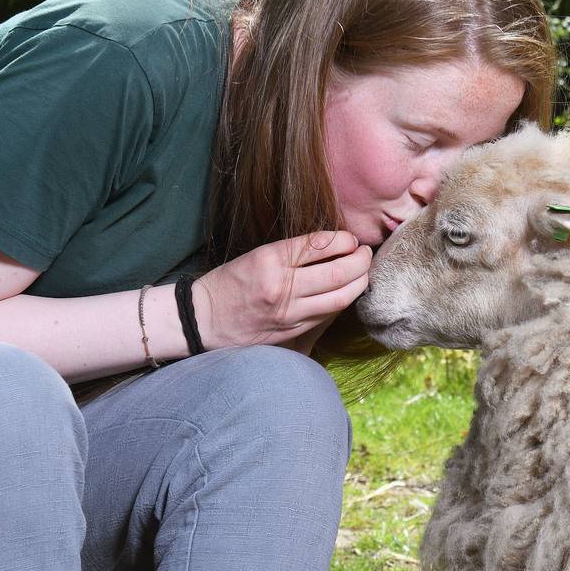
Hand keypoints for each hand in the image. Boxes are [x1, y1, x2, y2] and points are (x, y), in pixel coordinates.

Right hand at [192, 231, 371, 349]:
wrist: (203, 320)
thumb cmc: (229, 283)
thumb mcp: (256, 255)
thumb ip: (292, 252)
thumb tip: (332, 245)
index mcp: (270, 259)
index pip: (319, 245)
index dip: (343, 241)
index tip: (351, 239)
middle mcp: (282, 286)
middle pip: (339, 273)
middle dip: (361, 261)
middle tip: (366, 254)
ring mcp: (289, 312)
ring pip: (340, 298)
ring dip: (359, 283)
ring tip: (363, 272)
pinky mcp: (293, 330)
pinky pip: (328, 315)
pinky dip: (342, 301)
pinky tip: (346, 292)